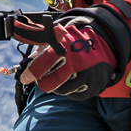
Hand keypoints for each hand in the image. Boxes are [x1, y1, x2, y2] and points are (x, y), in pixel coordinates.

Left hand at [14, 3, 130, 99]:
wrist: (106, 42)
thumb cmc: (77, 38)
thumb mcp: (59, 35)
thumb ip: (42, 47)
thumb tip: (29, 61)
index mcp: (64, 47)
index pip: (41, 65)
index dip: (29, 73)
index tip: (24, 78)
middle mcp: (75, 63)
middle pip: (49, 84)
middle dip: (42, 82)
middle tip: (40, 78)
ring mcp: (85, 76)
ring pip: (59, 90)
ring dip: (56, 84)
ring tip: (60, 74)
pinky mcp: (92, 87)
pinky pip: (72, 95)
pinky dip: (68, 88)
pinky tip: (72, 78)